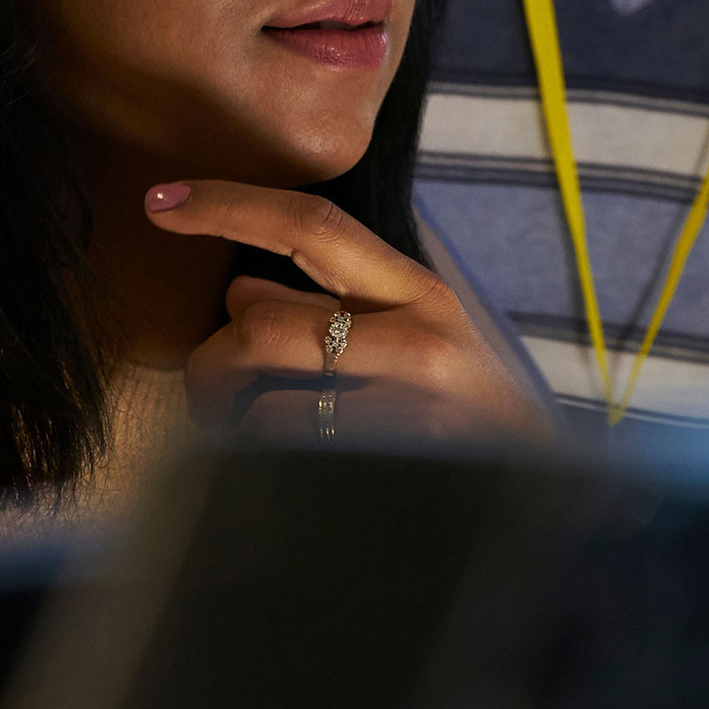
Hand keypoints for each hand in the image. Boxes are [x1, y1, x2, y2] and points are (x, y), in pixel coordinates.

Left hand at [147, 180, 552, 444]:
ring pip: (260, 407)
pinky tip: (268, 480)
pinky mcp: (389, 475)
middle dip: (212, 357)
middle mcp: (420, 346)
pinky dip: (252, 469)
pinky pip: (279, 466)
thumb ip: (334, 310)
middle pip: (261, 325)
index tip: (163, 202)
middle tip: (211, 388)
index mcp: (423, 296)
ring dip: (229, 425)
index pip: (314, 228)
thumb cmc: (466, 419)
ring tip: (242, 442)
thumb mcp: (419, 345)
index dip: (232, 206)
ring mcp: (406, 417)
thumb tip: (240, 296)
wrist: (545, 507)